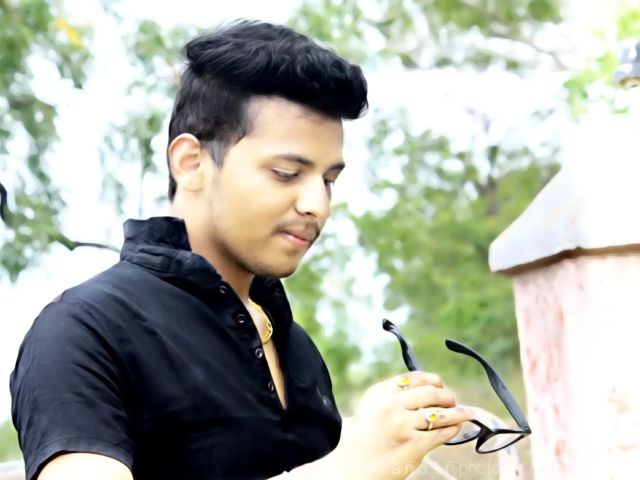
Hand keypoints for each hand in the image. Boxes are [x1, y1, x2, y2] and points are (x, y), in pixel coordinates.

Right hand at [333, 371, 471, 479]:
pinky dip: (454, 428)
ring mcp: (403, 424)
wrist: (352, 468)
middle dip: (447, 396)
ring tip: (466, 412)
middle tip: (452, 401)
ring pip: (442, 412)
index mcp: (380, 392)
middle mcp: (391, 405)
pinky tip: (456, 428)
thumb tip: (429, 389)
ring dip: (458, 412)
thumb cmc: (365, 439)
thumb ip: (394, 396)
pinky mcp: (414, 445)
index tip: (440, 385)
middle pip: (432, 392)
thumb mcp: (372, 408)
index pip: (415, 377)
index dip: (433, 380)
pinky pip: (443, 432)